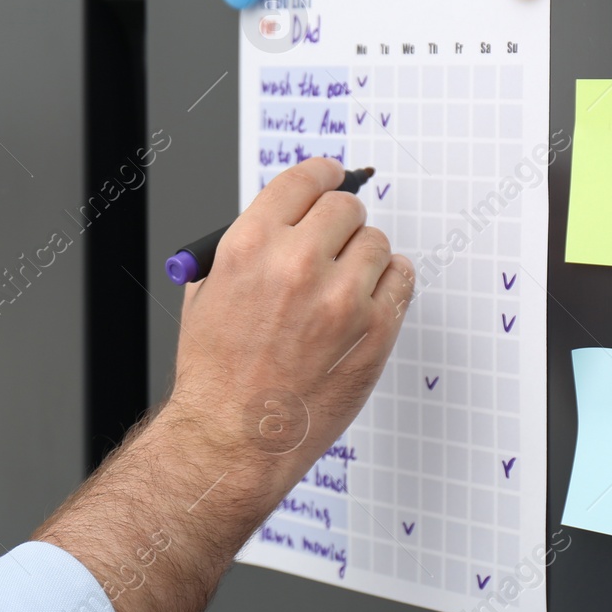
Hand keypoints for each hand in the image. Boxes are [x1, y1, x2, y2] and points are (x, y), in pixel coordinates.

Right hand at [168, 156, 414, 483]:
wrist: (233, 436)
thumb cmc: (216, 374)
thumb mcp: (209, 293)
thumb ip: (247, 248)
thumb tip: (285, 221)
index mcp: (249, 245)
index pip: (303, 180)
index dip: (321, 175)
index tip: (330, 178)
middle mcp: (295, 263)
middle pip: (345, 207)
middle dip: (340, 221)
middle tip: (334, 242)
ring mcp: (340, 298)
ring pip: (377, 242)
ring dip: (364, 257)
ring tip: (343, 287)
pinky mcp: (374, 331)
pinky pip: (402, 279)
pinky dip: (389, 284)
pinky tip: (366, 302)